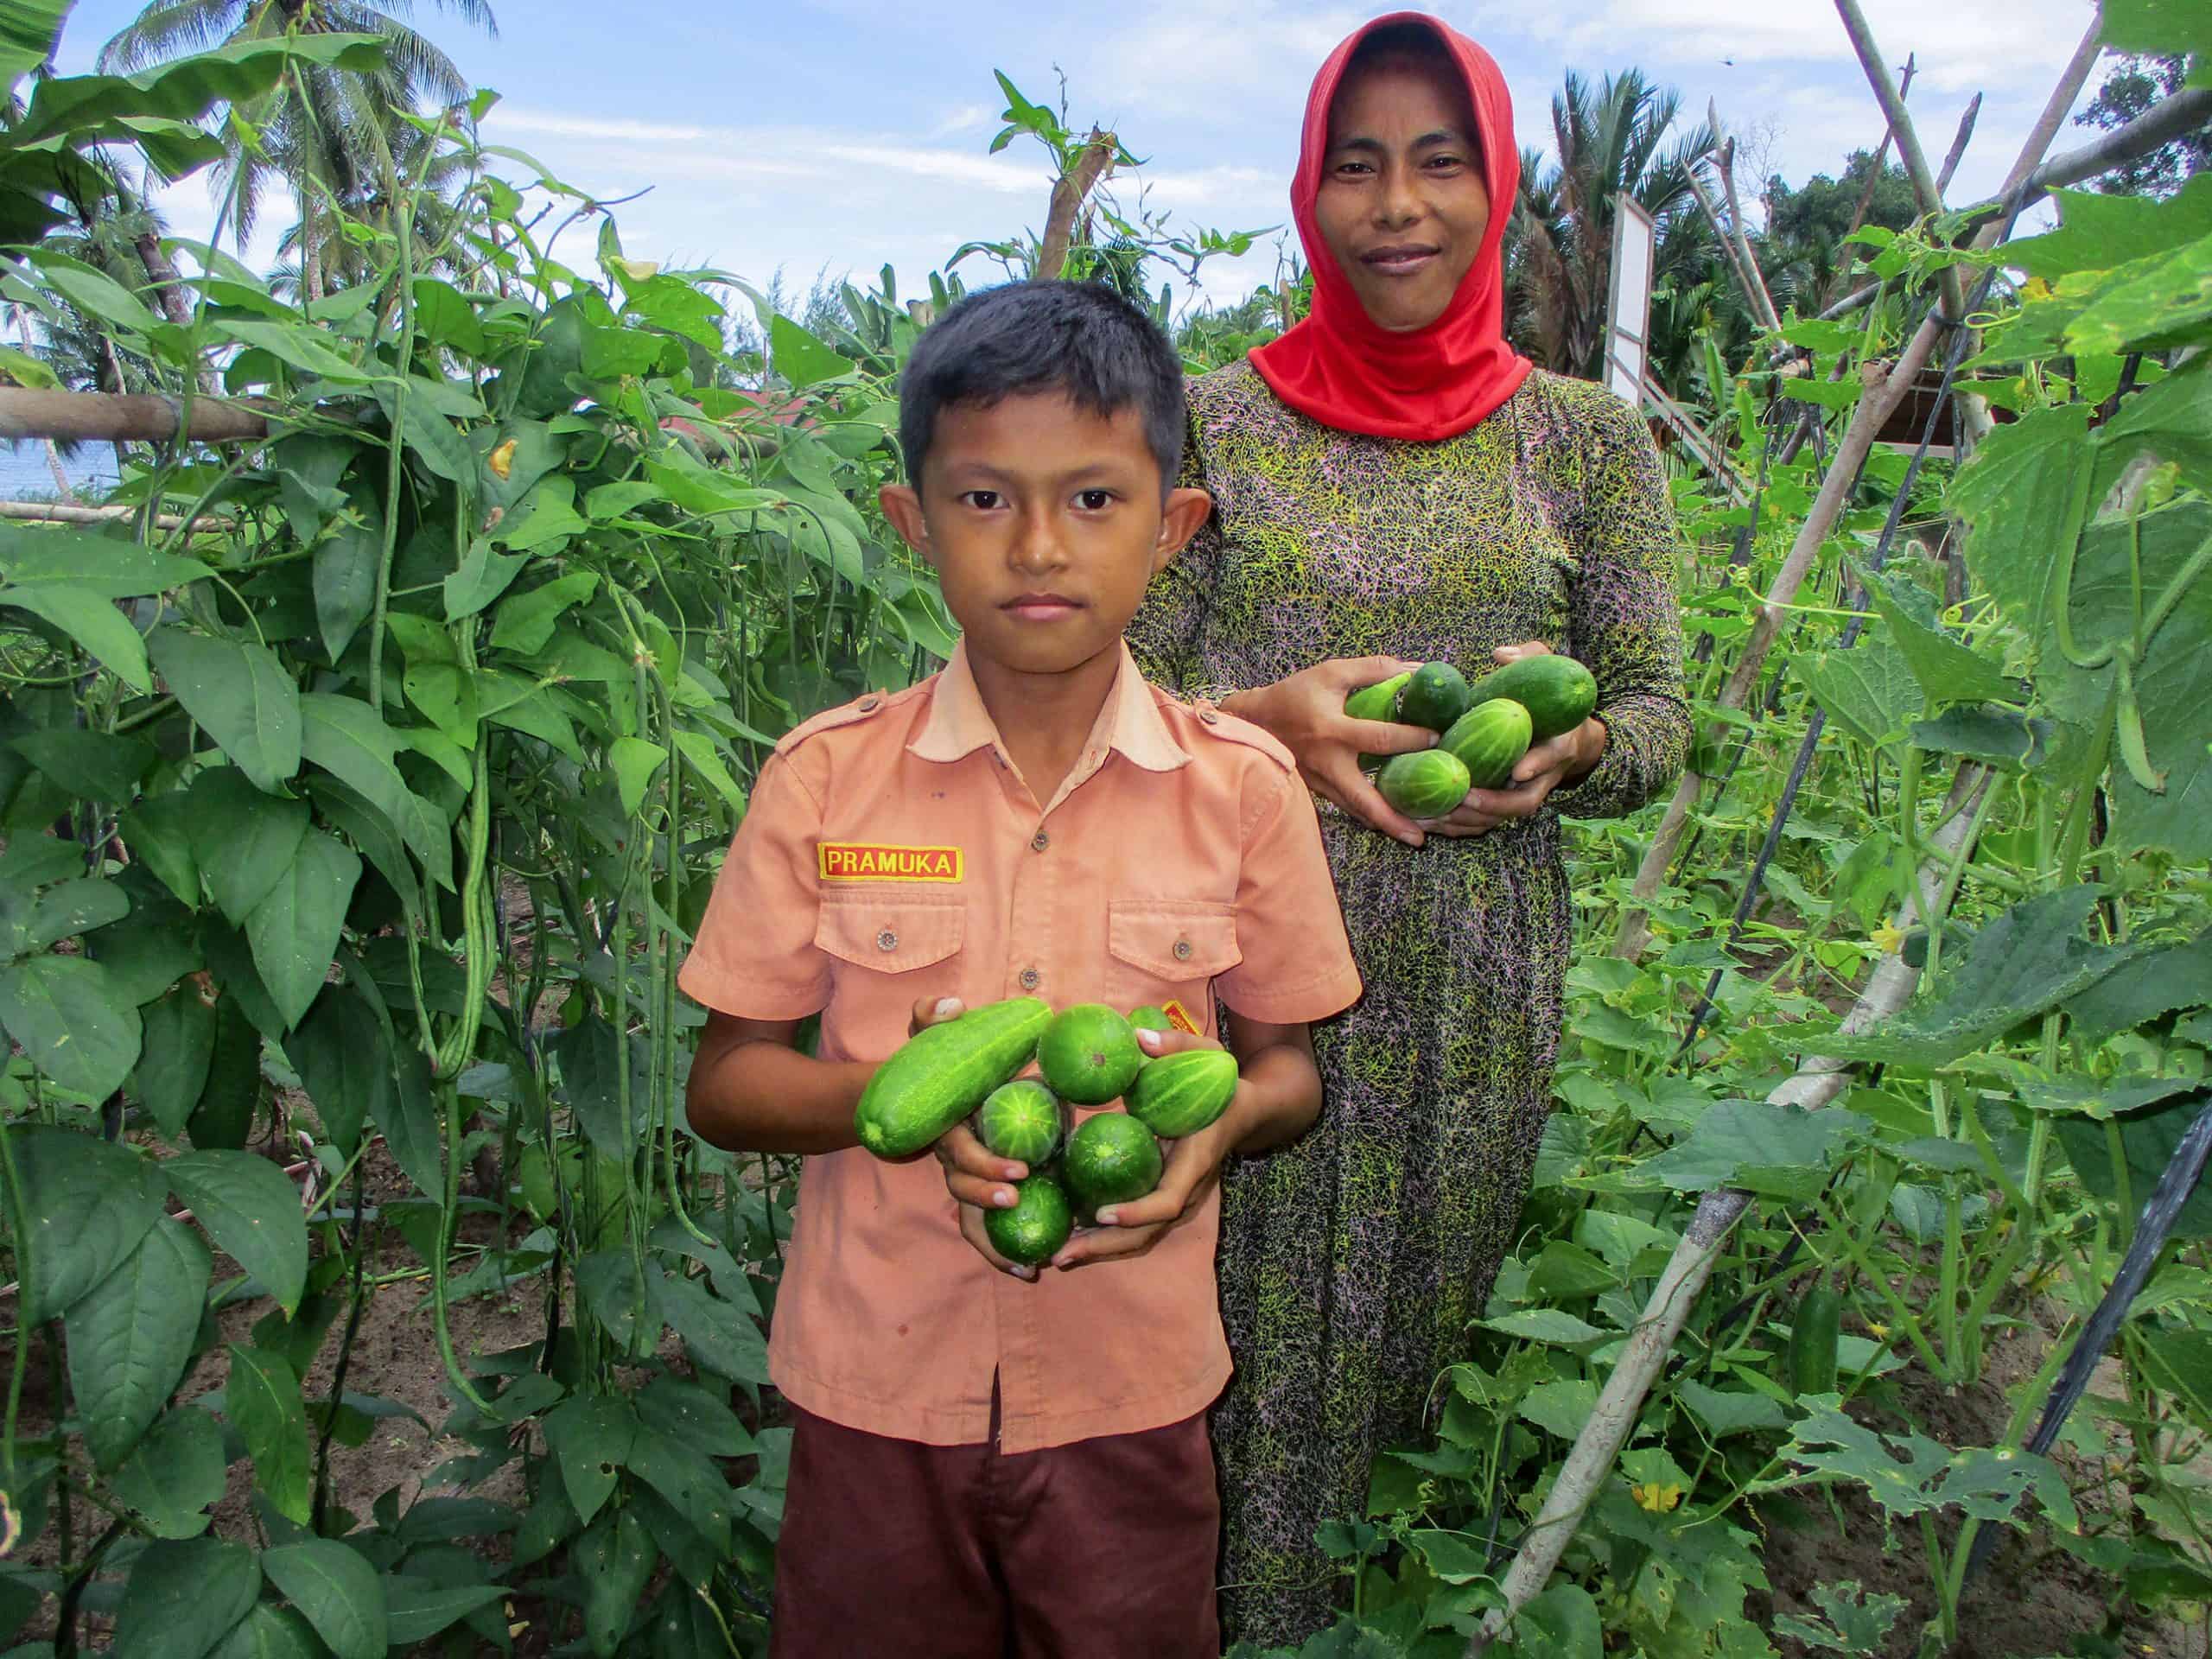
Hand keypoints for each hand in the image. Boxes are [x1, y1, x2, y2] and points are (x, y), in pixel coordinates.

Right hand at [909, 996, 1041, 1280]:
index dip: (986, 1166)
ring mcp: (961, 1177)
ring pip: (969, 1218)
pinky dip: (999, 1252)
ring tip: (1031, 1260)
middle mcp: (952, 1157)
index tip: (1020, 1173)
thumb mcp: (926, 1033)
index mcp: (948, 1126)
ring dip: (995, 1242)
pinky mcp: (975, 1189)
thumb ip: (932, 1015)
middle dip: (990, 1200)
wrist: (911, 1091)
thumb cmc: (931, 1060)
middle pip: (963, 1190)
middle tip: (1022, 1202)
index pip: (962, 1153)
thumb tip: (951, 1007)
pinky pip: (980, 1228)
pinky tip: (1028, 1270)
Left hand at [1050, 1026, 1242, 1270]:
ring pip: (1142, 1237)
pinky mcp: (1166, 1198)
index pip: (1168, 1199)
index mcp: (1195, 1160)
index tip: (1102, 1212)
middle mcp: (1188, 1189)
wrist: (1248, 1111)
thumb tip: (1138, 1036)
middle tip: (1061, 1255)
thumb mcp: (1207, 1054)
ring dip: (1102, 1249)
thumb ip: (1175, 1042)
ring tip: (1058, 1256)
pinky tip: (1072, 1237)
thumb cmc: (1223, 1082)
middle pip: (1148, 1232)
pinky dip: (1108, 1236)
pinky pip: (1138, 1225)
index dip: (1137, 1211)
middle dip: (1106, 1246)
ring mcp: (1179, 1198)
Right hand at [1225, 656, 1436, 847]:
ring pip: (1356, 811)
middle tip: (1422, 835)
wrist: (1253, 722)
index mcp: (1332, 731)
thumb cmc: (1293, 695)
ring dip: (1385, 825)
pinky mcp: (1316, 790)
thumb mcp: (1331, 673)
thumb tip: (1414, 670)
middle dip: (1394, 819)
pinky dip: (1368, 816)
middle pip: (1364, 800)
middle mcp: (1327, 763)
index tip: (1437, 738)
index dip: (1410, 738)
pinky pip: (1347, 806)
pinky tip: (1388, 821)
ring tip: (1414, 836)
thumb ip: (1372, 669)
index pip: (1379, 739)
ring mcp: (1320, 782)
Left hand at [1424, 643, 1606, 838]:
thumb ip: (1531, 657)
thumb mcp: (1549, 671)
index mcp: (1557, 744)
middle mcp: (1543, 775)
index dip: (1537, 765)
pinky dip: (1460, 825)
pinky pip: (1485, 820)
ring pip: (1501, 816)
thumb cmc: (1552, 699)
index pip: (1551, 757)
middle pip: (1523, 801)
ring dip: (1470, 820)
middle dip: (1494, 804)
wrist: (1570, 737)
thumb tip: (1501, 655)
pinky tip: (1429, 821)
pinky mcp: (1505, 801)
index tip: (1518, 770)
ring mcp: (1524, 791)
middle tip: (1464, 797)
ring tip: (1438, 816)